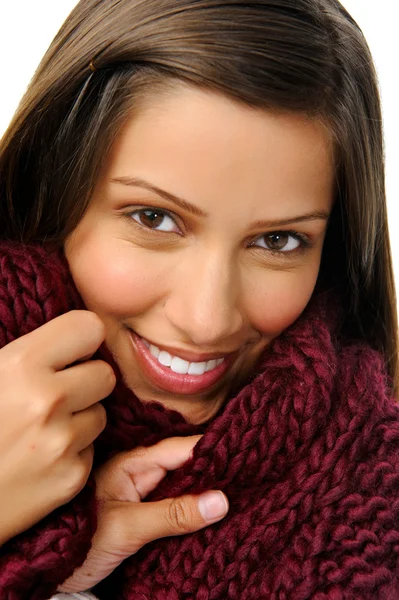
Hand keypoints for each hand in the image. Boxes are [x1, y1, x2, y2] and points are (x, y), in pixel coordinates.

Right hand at [0, 310, 114, 545]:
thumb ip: (28, 353)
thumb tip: (70, 338)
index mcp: (21, 364)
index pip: (90, 328)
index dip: (82, 340)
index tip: (70, 352)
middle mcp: (48, 400)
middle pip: (105, 374)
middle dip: (86, 382)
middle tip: (56, 394)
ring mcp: (62, 442)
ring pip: (101, 413)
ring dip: (80, 418)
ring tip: (42, 429)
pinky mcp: (71, 478)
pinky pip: (91, 450)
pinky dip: (73, 452)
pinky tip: (40, 458)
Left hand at [59, 436, 228, 591]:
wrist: (51, 567)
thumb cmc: (81, 541)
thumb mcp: (127, 529)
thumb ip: (173, 514)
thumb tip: (221, 500)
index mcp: (132, 464)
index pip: (181, 449)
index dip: (213, 450)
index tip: (245, 455)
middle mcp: (140, 473)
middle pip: (187, 465)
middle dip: (216, 471)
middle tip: (252, 476)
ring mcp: (143, 493)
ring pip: (184, 485)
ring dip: (208, 492)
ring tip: (244, 492)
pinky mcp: (146, 513)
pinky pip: (178, 505)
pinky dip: (196, 508)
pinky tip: (217, 513)